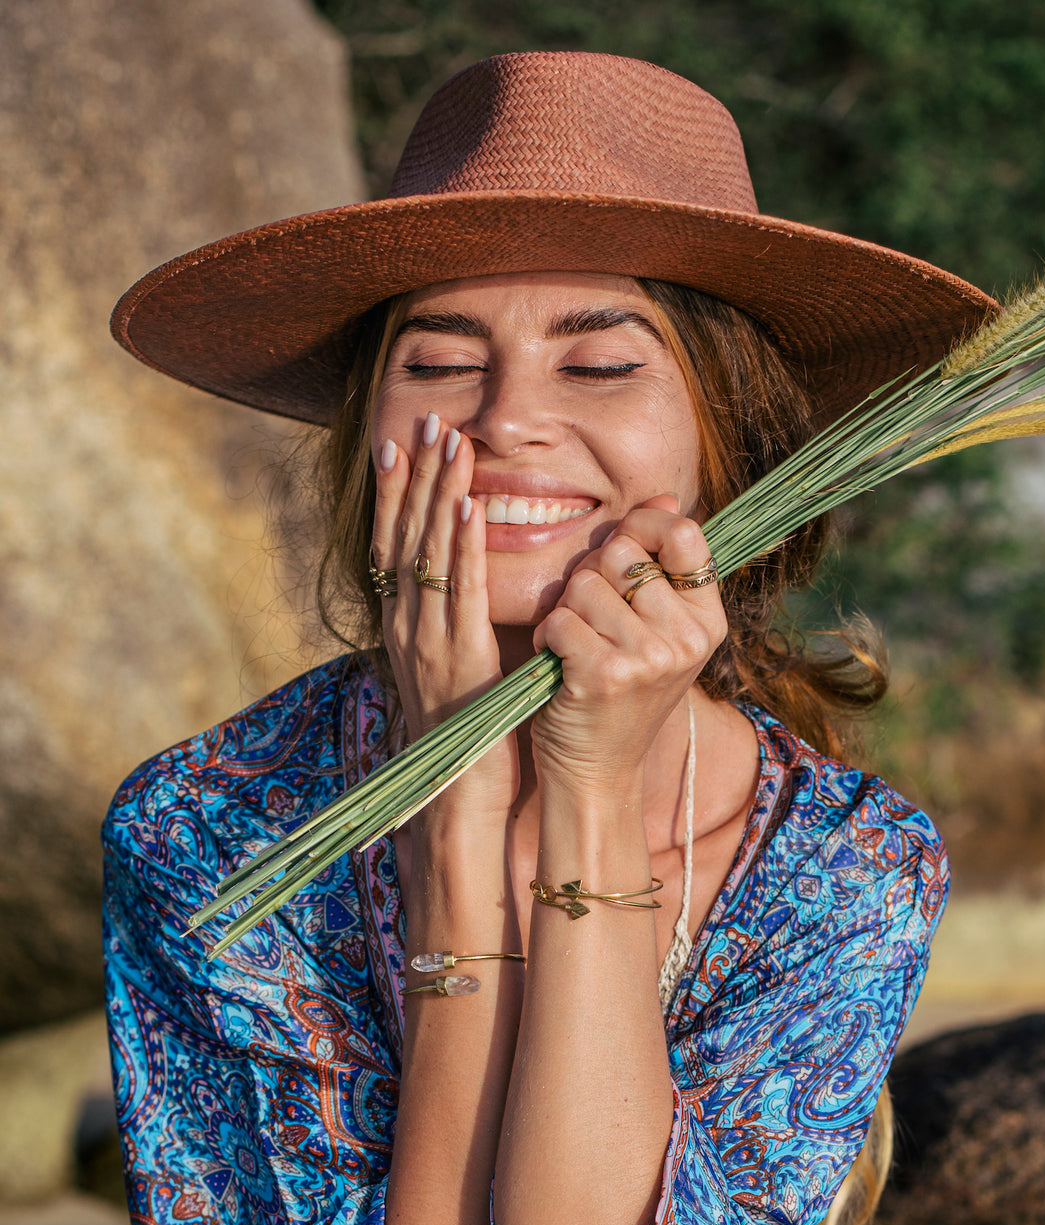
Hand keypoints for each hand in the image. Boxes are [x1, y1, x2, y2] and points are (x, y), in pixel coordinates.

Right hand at [371, 413, 518, 814]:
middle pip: (404, 535)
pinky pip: (462, 590)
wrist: (454, 797)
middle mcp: (405, 625)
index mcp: (400, 626)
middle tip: (427, 420)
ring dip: (438, 492)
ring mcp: (428, 640)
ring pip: (428, 552)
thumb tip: (464, 588)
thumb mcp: (448, 669)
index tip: (395, 442)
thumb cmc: (461, 736)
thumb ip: (452, 626)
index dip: (392, 493)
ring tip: (448, 442)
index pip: (390, 544)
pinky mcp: (462, 656)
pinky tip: (468, 505)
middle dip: (415, 475)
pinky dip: (464, 544)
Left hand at [530, 495, 726, 794]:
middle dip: (590, 577)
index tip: (622, 545)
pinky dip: (546, 636)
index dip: (644, 525)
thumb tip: (663, 498)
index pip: (684, 533)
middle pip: (621, 554)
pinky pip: (560, 619)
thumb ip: (659, 567)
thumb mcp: (655, 632)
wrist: (597, 772)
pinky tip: (557, 663)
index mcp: (706, 621)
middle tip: (588, 618)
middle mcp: (687, 639)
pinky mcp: (605, 675)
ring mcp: (649, 658)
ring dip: (564, 610)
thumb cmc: (618, 694)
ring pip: (584, 584)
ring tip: (573, 645)